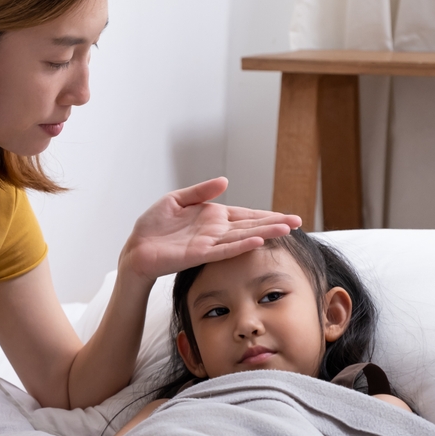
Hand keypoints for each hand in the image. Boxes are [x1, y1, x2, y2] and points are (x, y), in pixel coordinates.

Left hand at [121, 177, 300, 282]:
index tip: (288, 217)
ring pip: (242, 238)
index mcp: (213, 217)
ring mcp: (209, 243)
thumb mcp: (177, 199)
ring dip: (263, 233)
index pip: (245, 215)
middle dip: (274, 224)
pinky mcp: (198, 254)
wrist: (136, 248)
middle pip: (250, 226)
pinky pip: (223, 250)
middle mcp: (215, 231)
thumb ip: (201, 191)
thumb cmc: (154, 226)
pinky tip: (256, 241)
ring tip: (285, 229)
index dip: (266, 215)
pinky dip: (240, 245)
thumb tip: (226, 181)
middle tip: (298, 222)